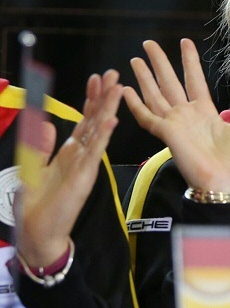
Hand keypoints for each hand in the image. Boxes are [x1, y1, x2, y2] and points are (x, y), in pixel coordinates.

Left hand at [17, 70, 121, 268]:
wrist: (40, 232)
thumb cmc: (37, 205)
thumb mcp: (33, 168)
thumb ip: (40, 146)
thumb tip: (46, 123)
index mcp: (69, 152)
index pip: (83, 120)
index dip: (90, 99)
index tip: (97, 80)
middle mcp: (81, 154)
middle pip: (95, 119)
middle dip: (104, 97)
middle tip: (115, 75)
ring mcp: (86, 164)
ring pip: (99, 131)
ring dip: (108, 109)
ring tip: (118, 89)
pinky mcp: (85, 176)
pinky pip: (95, 152)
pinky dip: (103, 135)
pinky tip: (111, 120)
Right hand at [123, 38, 229, 192]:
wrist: (226, 183)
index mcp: (206, 113)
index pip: (194, 80)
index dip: (189, 61)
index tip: (185, 42)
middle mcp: (187, 115)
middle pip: (169, 82)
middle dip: (159, 63)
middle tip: (148, 44)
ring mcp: (175, 124)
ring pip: (155, 94)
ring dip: (145, 77)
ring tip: (136, 59)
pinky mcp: (166, 134)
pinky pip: (147, 117)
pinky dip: (135, 104)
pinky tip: (125, 90)